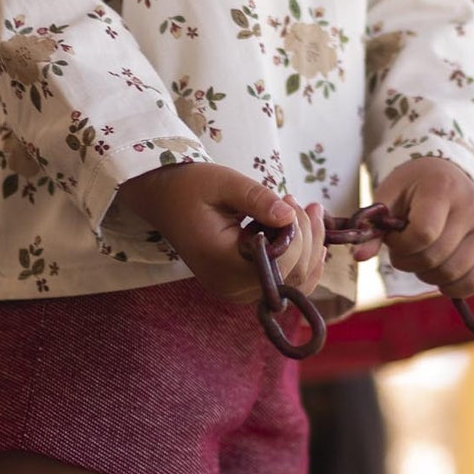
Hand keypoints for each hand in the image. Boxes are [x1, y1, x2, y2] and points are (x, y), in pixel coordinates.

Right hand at [117, 163, 325, 303]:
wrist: (164, 199)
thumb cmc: (190, 187)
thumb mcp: (223, 183)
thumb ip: (257, 199)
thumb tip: (289, 215)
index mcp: (222, 263)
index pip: (279, 262)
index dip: (297, 232)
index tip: (290, 199)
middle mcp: (230, 287)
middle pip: (290, 276)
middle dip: (307, 237)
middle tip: (300, 201)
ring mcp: (236, 290)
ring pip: (292, 284)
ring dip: (309, 249)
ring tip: (309, 213)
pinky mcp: (242, 285)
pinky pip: (281, 284)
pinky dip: (300, 262)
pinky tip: (309, 239)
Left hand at [355, 157, 473, 298]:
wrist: (448, 176)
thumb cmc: (413, 186)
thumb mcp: (390, 195)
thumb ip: (375, 225)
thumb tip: (359, 257)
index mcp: (443, 188)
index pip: (423, 234)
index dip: (401, 245)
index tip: (394, 236)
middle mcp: (472, 207)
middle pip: (435, 257)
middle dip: (409, 261)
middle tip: (404, 248)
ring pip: (452, 274)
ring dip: (427, 274)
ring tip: (421, 255)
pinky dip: (451, 286)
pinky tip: (439, 270)